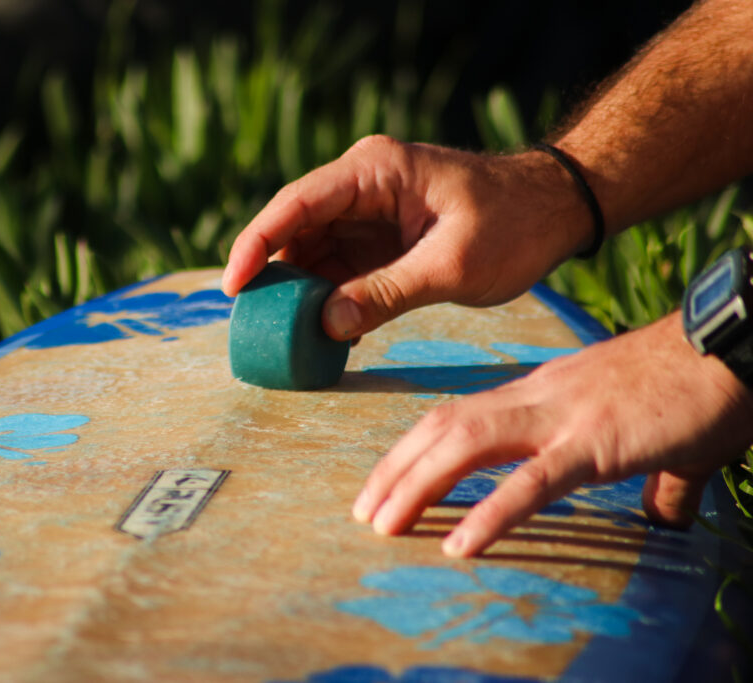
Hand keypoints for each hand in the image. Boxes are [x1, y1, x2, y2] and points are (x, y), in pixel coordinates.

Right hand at [222, 135, 593, 339]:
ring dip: (298, 290)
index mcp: (375, 171)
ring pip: (311, 250)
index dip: (256, 244)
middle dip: (273, 275)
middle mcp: (362, 185)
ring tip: (285, 335)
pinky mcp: (378, 237)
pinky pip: (337, 266)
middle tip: (255, 325)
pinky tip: (320, 330)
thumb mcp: (450, 266)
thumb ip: (385, 294)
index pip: (296, 203)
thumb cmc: (514, 225)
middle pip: (295, 228)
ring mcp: (367, 211)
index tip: (233, 288)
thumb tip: (325, 327)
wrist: (555, 211)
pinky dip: (326, 296)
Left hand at [351, 312, 752, 556]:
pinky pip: (532, 482)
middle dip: (396, 468)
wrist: (731, 346)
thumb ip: (649, 474)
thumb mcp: (651, 433)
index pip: (455, 415)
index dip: (411, 448)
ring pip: (468, 445)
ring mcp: (562, 418)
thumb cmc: (694, 389)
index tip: (382, 483)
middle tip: (363, 512)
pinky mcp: (596, 444)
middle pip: (443, 426)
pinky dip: (489, 512)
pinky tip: (459, 545)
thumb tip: (665, 515)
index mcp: (538, 393)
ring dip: (419, 485)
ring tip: (384, 526)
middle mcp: (536, 398)